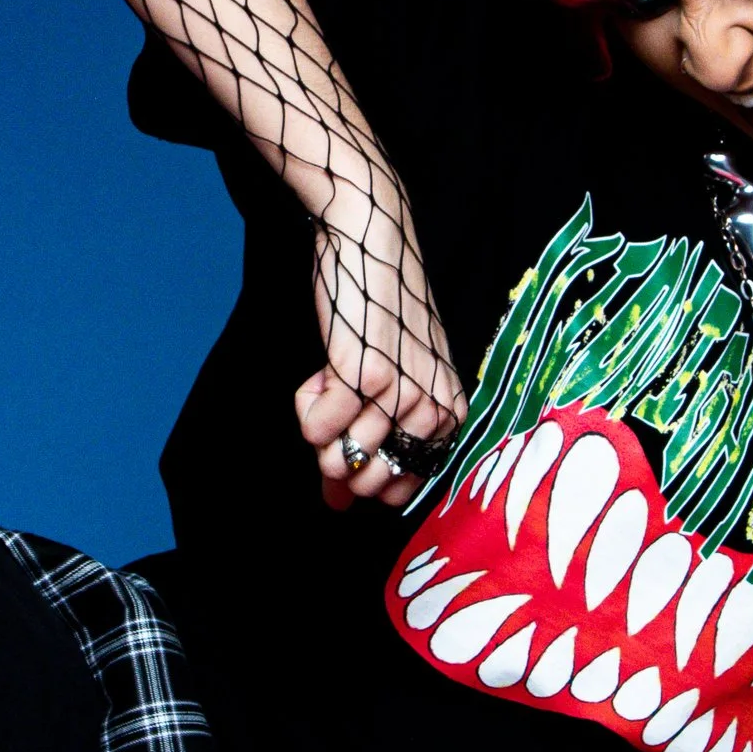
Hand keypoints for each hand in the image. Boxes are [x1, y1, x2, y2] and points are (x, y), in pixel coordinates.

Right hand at [296, 210, 465, 510]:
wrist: (372, 246)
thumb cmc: (378, 313)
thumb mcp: (388, 383)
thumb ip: (369, 445)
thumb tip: (336, 505)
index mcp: (447, 418)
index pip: (396, 489)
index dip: (358, 470)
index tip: (348, 429)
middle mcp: (432, 414)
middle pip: (364, 481)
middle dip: (332, 451)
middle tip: (334, 401)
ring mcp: (403, 398)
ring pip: (336, 458)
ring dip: (316, 419)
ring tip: (332, 374)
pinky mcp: (367, 380)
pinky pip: (315, 430)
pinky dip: (304, 406)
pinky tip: (320, 372)